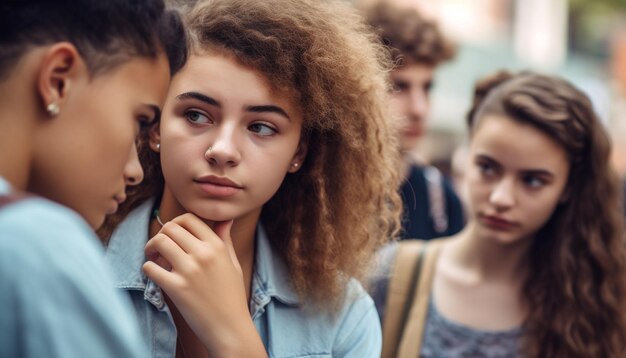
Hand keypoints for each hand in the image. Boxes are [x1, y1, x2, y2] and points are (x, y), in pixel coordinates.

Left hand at [143, 213, 266, 356]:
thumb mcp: (233, 263)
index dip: (176, 223)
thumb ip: (225, 239)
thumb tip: (225, 219)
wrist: (230, 326)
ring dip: (151, 247)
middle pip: (170, 228)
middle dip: (160, 234)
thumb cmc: (232, 295)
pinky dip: (148, 268)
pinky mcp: (176, 288)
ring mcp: (189, 271)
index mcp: (217, 246)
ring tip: (154, 257)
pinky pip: (151, 268)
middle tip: (159, 246)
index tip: (172, 233)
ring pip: (159, 242)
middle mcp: (203, 254)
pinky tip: (155, 273)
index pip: (189, 219)